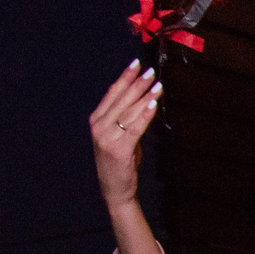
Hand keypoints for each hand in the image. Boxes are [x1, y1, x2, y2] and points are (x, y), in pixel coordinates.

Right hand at [90, 61, 158, 208]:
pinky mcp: (119, 149)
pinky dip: (145, 115)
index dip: (125, 77)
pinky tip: (153, 104)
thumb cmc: (120, 162)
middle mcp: (99, 126)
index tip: (136, 64)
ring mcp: (107, 137)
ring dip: (145, 96)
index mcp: (96, 120)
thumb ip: (126, 119)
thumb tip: (143, 100)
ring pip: (129, 111)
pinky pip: (135, 128)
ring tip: (157, 85)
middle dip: (137, 83)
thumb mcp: (120, 136)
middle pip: (121, 99)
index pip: (112, 93)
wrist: (114, 189)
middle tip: (151, 71)